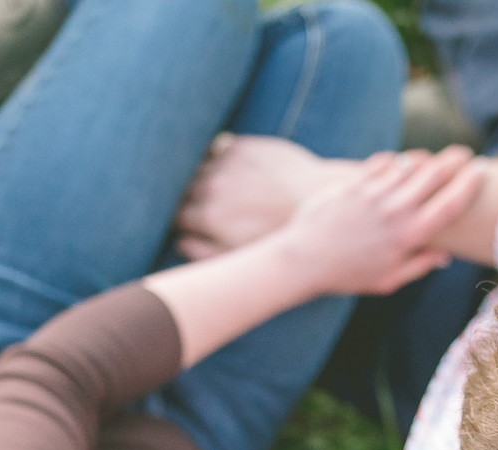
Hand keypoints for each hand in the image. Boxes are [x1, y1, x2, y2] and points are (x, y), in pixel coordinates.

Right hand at [177, 134, 343, 259]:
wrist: (320, 201)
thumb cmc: (284, 235)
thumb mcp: (245, 255)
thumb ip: (206, 252)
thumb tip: (181, 242)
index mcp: (210, 218)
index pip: (176, 214)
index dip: (181, 219)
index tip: (190, 222)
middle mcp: (213, 186)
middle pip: (182, 189)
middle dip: (187, 197)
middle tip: (203, 204)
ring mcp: (226, 163)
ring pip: (196, 166)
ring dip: (200, 175)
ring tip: (215, 185)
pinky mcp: (243, 146)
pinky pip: (216, 147)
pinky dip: (216, 157)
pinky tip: (228, 167)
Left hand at [274, 145, 483, 296]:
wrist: (305, 259)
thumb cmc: (348, 275)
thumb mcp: (387, 280)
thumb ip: (418, 266)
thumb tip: (445, 256)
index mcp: (410, 237)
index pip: (451, 202)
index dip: (470, 183)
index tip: (481, 171)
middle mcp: (396, 211)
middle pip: (435, 173)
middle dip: (455, 160)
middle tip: (464, 155)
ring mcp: (375, 194)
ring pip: (410, 163)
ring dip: (425, 159)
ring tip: (431, 161)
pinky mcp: (355, 183)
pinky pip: (384, 162)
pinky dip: (395, 161)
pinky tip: (398, 165)